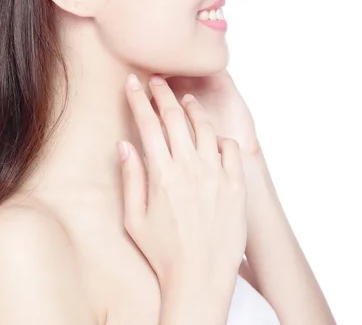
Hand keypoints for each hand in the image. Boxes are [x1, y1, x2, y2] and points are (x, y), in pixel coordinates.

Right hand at [119, 74, 247, 292]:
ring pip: (205, 127)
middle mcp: (190, 168)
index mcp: (163, 174)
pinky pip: (231, 148)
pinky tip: (213, 138)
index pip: (148, 124)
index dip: (138, 99)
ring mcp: (216, 175)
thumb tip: (124, 144)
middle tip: (158, 81)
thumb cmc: (164, 254)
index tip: (133, 83)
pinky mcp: (236, 185)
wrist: (200, 280)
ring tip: (186, 102)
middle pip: (175, 116)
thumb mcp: (135, 220)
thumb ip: (131, 178)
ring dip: (193, 110)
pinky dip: (220, 138)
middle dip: (163, 93)